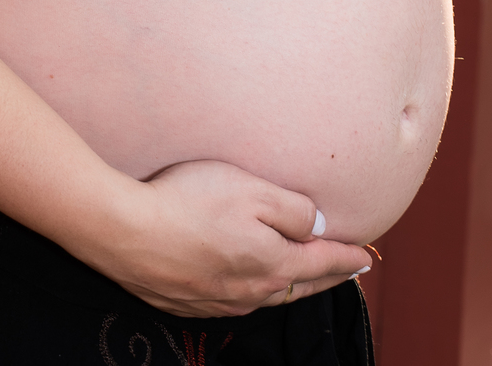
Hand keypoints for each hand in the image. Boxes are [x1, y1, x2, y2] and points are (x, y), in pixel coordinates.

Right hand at [107, 159, 370, 318]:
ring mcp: (220, 301)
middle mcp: (252, 292)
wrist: (125, 232)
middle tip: (348, 271)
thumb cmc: (188, 202)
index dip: (347, 258)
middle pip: (300, 285)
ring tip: (304, 276)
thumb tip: (320, 225)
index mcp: (273, 265)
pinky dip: (255, 290)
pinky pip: (237, 300)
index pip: (323, 263)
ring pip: (269, 296)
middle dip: (327, 277)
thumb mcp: (251, 189)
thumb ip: (293, 209)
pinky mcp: (190, 302)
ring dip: (292, 285)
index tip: (366, 257)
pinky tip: (250, 283)